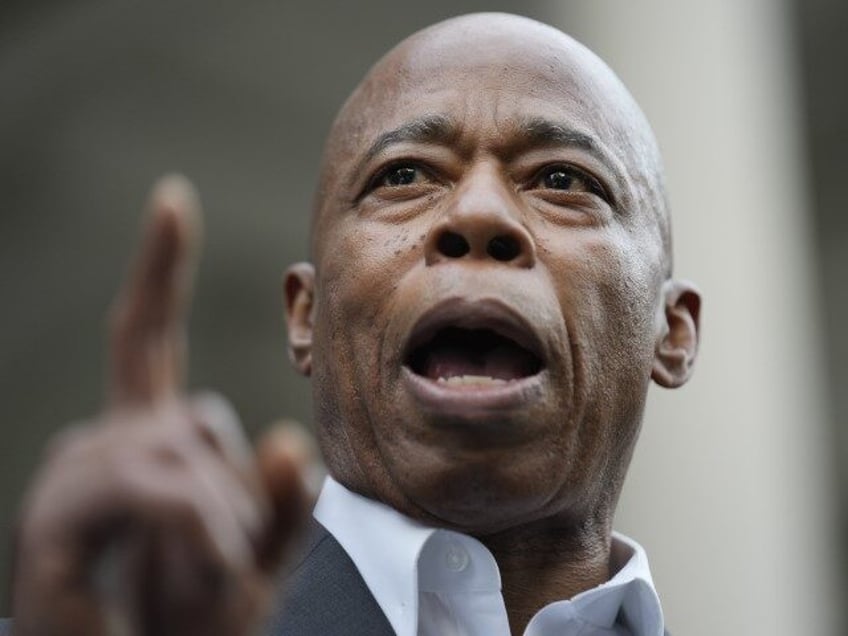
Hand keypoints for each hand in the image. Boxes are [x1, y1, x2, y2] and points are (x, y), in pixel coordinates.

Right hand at [11, 176, 307, 635]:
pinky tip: (194, 568)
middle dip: (228, 497)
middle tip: (223, 566)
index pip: (148, 336)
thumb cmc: (198, 615)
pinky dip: (192, 533)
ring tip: (202, 577)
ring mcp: (69, 482)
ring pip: (175, 454)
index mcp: (147, 438)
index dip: (161, 268)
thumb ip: (282, 500)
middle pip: (193, 418)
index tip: (173, 198)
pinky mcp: (51, 529)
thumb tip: (283, 438)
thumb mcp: (261, 553)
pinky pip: (147, 492)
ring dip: (213, 524)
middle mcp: (99, 444)